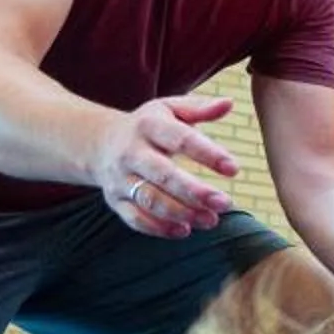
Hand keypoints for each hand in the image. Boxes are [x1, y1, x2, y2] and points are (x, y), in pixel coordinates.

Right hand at [95, 95, 242, 237]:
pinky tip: (185, 231)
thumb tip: (229, 103)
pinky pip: (135, 218)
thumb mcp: (169, 109)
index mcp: (148, 125)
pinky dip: (159, 228)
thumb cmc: (148, 126)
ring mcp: (121, 178)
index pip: (180, 139)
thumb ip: (199, 108)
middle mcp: (131, 152)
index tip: (234, 169)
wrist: (98, 142)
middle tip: (225, 203)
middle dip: (195, 192)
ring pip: (150, 200)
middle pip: (163, 175)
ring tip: (211, 220)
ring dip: (181, 213)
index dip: (207, 154)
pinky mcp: (115, 200)